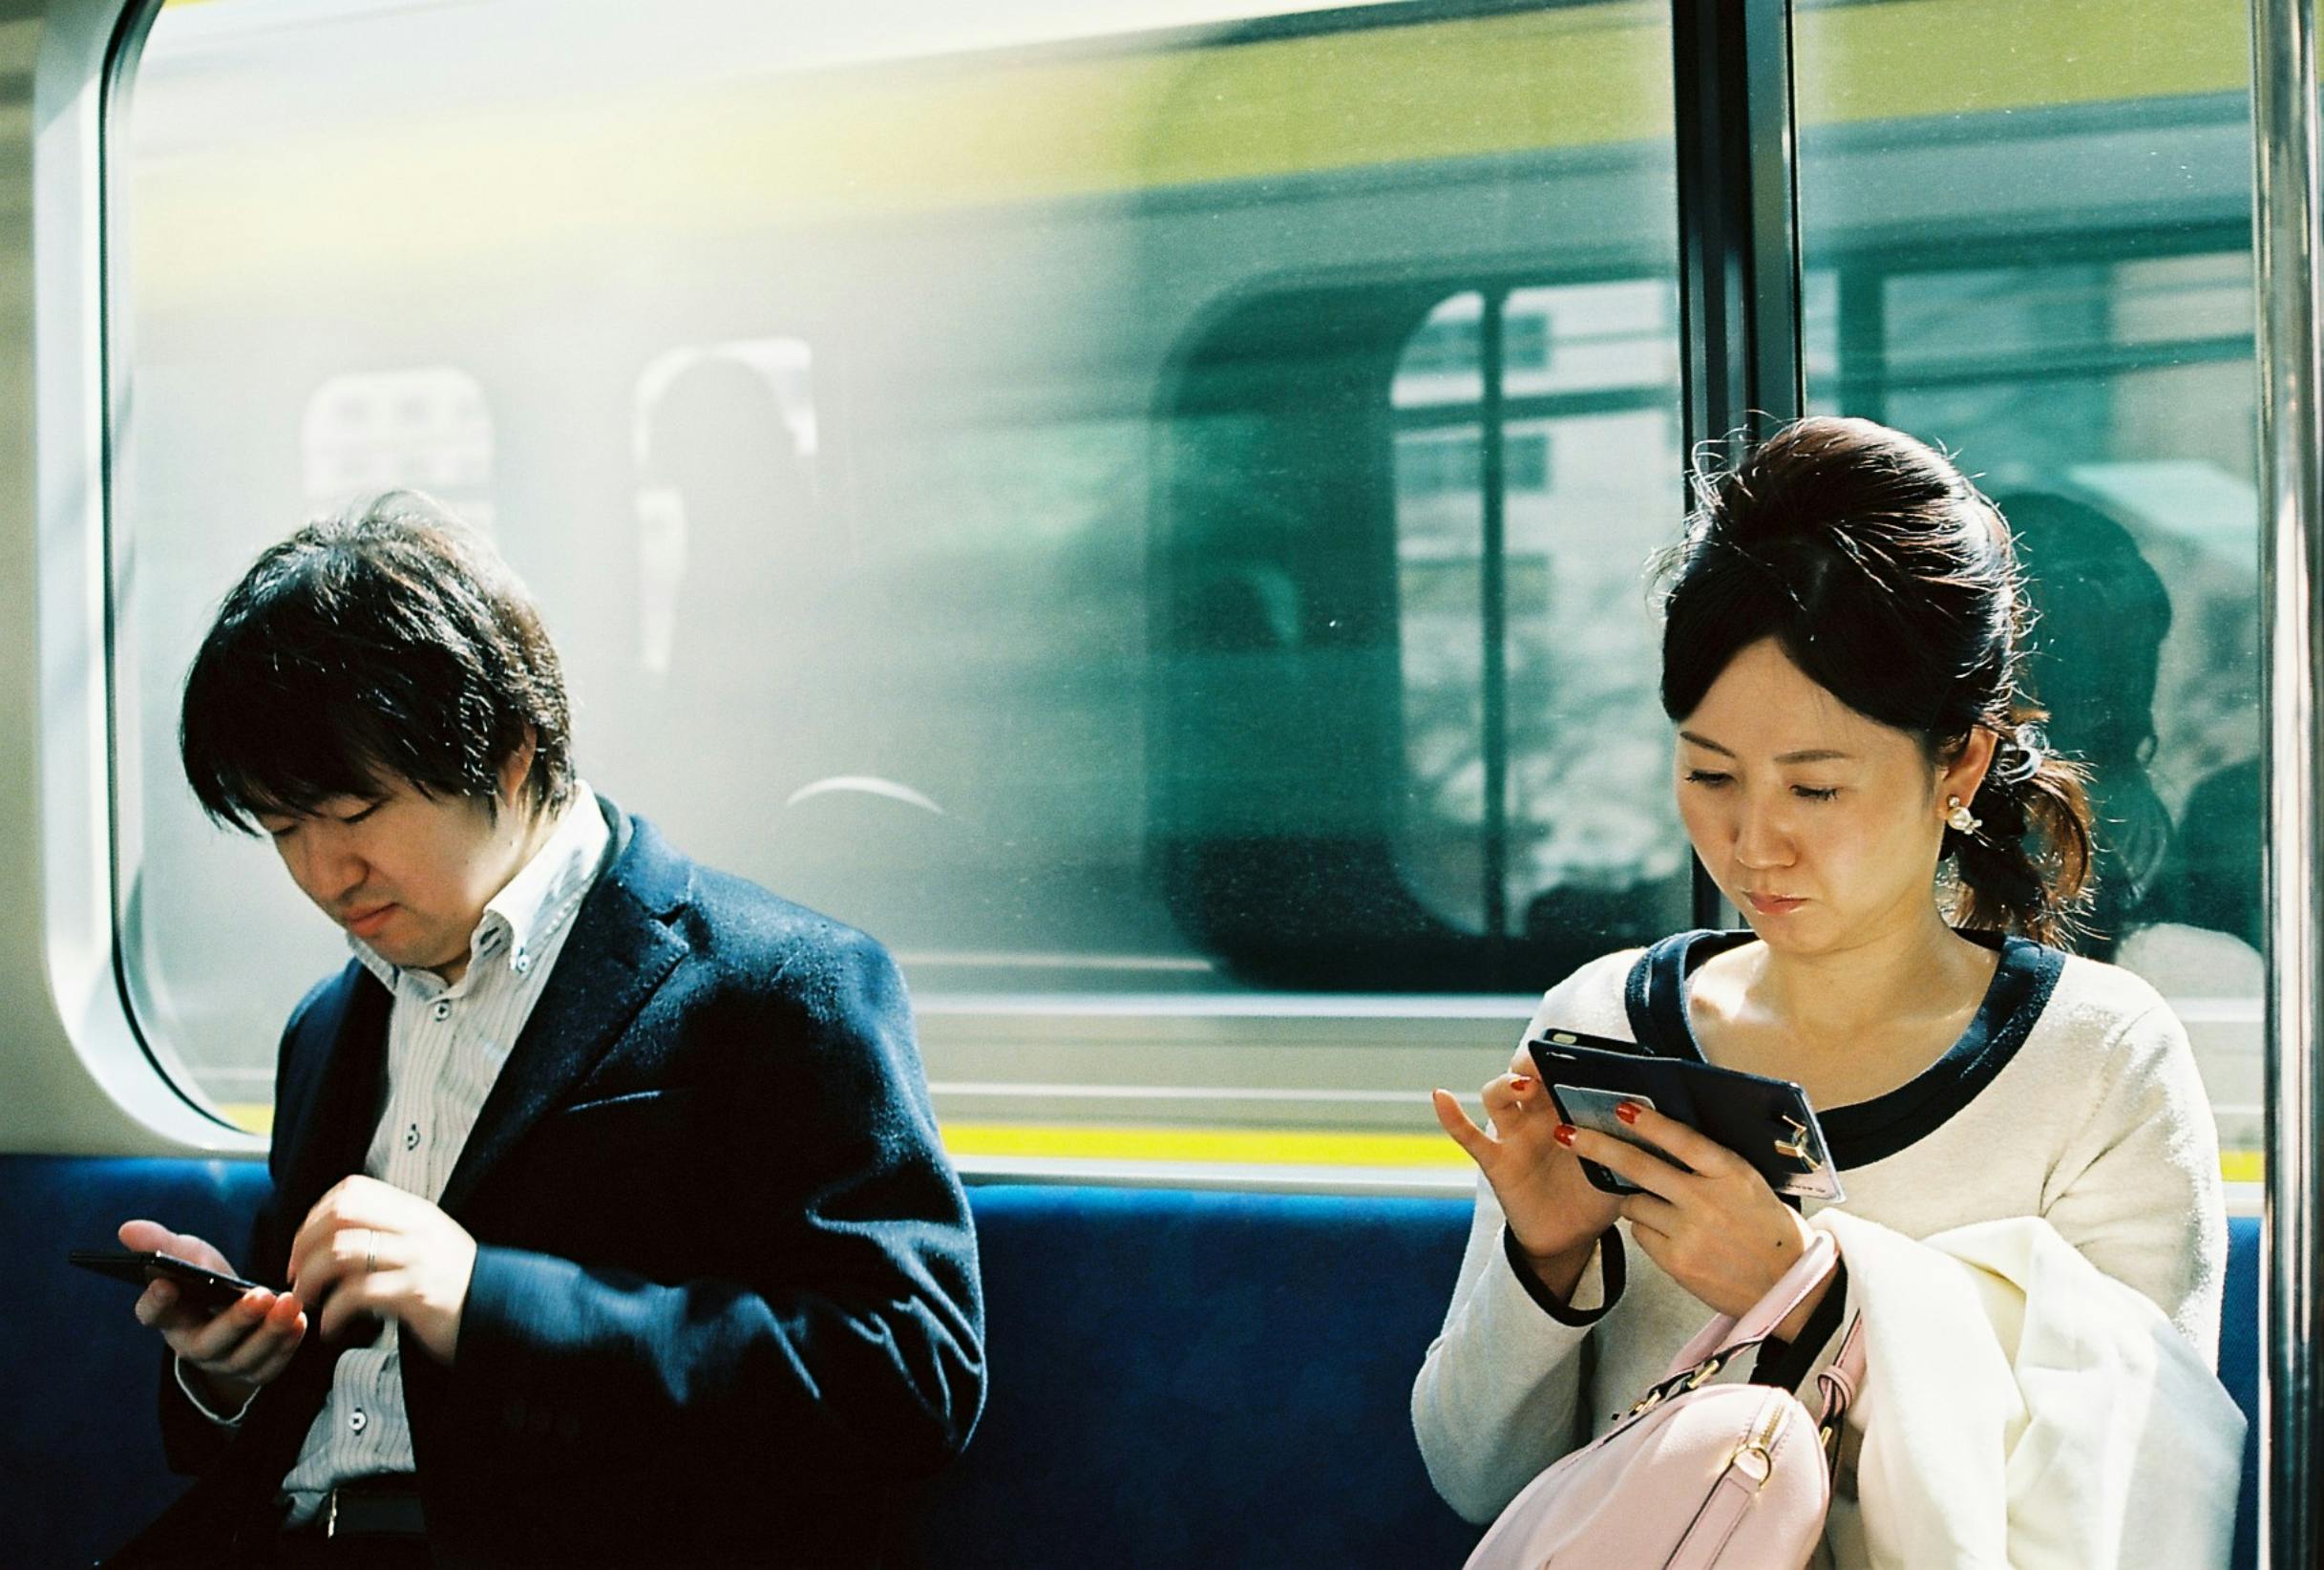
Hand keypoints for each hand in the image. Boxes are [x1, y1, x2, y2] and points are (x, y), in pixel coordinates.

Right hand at [118, 1218, 304, 1408]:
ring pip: (244, 1358)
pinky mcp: (254, 1371)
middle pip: (208, 1344)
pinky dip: (286, 1346)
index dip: (156, 1302)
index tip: (166, 1283)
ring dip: (269, 1332)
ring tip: (289, 1303)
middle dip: (236, 1321)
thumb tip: (128, 1229)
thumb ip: (161, 1243)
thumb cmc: (205, 1277)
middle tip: (260, 1296)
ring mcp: (223, 1363)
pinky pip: (270, 1366)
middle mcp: (191, 1346)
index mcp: (168, 1316)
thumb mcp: (187, 1254)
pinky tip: (300, 1321)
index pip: (153, 1315)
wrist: (234, 1306)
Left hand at [288, 1177, 477, 1364]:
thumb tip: (340, 1233)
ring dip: (311, 1280)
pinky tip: (333, 1326)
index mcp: (415, 1212)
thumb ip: (393, 1230)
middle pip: (339, 1215)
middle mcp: (414, 1229)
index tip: (304, 1243)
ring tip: (309, 1301)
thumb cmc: (457, 1284)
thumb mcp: (430, 1240)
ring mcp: (416, 1259)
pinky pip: (357, 1294)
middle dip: (304, 1245)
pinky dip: (333, 1313)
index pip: (353, 1190)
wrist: (500, 1312)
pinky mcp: (416, 1294)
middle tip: (296, 1273)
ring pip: (340, 1252)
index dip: (316, 1215)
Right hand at [1432, 1046, 1625, 1270]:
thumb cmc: (1599, 1194)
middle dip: (1535, 1060)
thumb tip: (1663, 1121)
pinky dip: (1452, 1116)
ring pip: (1497, 1095)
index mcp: (1571, 1109)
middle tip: (1550, 1060)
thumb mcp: (1624, 1167)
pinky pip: (1468, 1135)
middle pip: (1527, 1072)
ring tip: (1524, 1084)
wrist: (1572, 1237)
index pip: (1563, 1072)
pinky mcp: (1497, 1160)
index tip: (1583, 1052)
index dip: (1568, 1057)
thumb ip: (1636, 1144)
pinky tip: (1440, 1096)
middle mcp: (1539, 1115)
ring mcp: (1514, 1135)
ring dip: (1505, 1084)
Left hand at [1563, 1102, 1832, 1334]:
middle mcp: (1707, 1200)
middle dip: (1597, 1147)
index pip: (1683, 1139)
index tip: (1621, 1105)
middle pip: (1639, 1166)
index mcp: (1732, 1174)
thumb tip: (1663, 1138)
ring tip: (1657, 1203)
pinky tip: (1669, 1233)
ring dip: (1634, 1197)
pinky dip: (1646, 1229)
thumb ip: (1711, 1165)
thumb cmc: (1769, 1230)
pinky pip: (1641, 1234)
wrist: (1790, 1288)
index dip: (1649, 1121)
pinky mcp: (1677, 1262)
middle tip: (1567, 1134)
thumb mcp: (1751, 1185)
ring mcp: (1690, 1233)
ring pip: (1635, 1202)